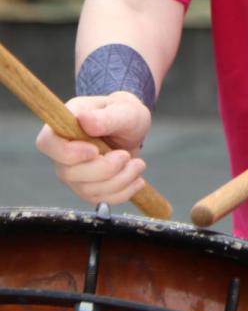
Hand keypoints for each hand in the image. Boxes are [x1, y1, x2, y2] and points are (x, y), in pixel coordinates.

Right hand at [35, 92, 151, 206]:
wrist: (132, 128)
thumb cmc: (124, 113)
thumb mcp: (123, 110)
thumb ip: (105, 117)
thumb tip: (84, 119)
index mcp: (65, 124)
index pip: (47, 143)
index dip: (67, 153)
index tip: (94, 151)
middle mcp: (63, 151)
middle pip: (68, 172)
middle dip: (103, 169)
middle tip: (125, 156)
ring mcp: (73, 172)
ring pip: (86, 190)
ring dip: (118, 180)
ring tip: (138, 164)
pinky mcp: (87, 187)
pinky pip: (100, 199)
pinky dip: (122, 192)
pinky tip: (136, 179)